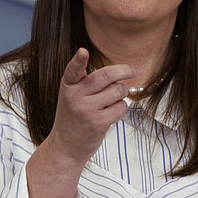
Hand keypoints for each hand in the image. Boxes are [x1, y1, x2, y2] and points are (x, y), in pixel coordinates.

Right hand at [47, 48, 133, 165]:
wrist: (65, 146)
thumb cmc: (73, 117)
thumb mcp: (71, 95)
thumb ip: (86, 82)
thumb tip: (117, 73)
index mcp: (68, 85)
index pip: (73, 70)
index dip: (78, 60)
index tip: (83, 52)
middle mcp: (75, 96)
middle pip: (106, 75)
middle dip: (124, 71)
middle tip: (131, 71)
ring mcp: (87, 110)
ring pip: (118, 90)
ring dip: (122, 93)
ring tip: (112, 100)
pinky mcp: (98, 123)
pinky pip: (121, 107)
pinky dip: (121, 108)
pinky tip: (111, 113)